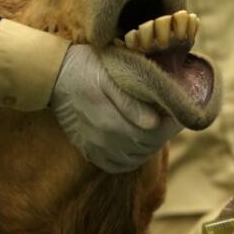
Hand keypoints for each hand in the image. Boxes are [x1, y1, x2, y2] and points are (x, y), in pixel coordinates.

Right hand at [49, 44, 181, 172]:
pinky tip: (135, 142)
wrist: (55, 77)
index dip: (171, 126)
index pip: (154, 134)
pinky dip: (131, 157)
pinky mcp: (90, 152)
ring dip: (149, 146)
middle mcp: (104, 140)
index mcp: (111, 121)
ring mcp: (96, 148)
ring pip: (135, 158)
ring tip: (152, 127)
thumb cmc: (87, 68)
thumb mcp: (109, 76)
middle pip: (146, 147)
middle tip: (168, 117)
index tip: (178, 112)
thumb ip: (131, 101)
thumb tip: (154, 122)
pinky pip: (118, 165)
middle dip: (162, 134)